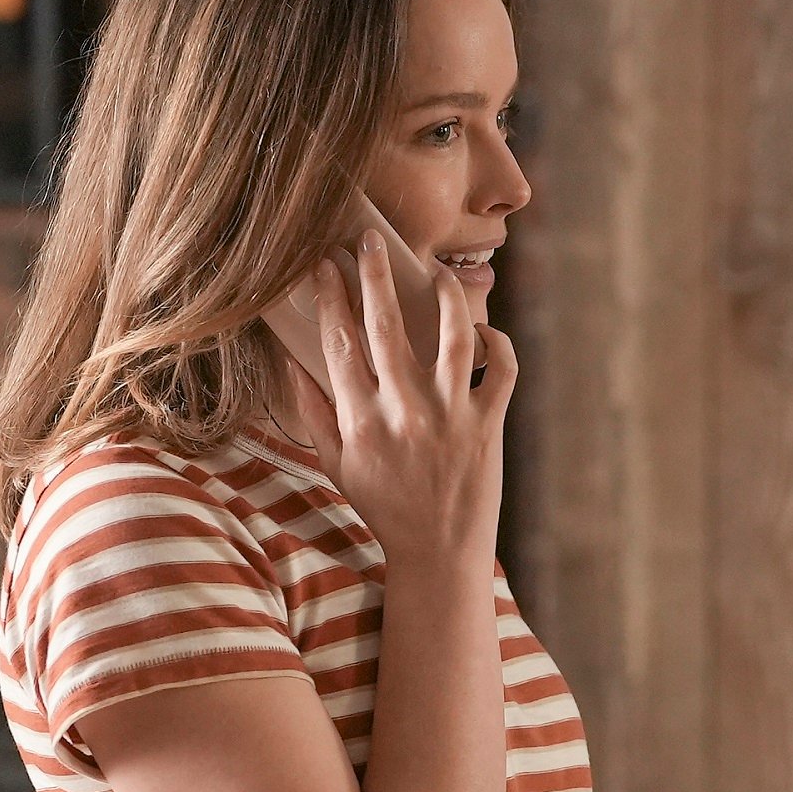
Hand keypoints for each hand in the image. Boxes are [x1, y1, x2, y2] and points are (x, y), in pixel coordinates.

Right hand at [287, 231, 516, 574]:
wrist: (440, 552)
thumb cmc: (385, 507)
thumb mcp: (336, 465)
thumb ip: (314, 414)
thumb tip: (291, 363)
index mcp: (361, 419)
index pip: (340, 342)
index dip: (331, 296)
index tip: (324, 262)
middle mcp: (404, 410)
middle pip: (386, 327)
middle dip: (375, 276)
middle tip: (369, 239)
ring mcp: (451, 415)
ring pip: (452, 337)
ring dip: (446, 297)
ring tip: (439, 272)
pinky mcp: (489, 424)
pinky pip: (501, 369)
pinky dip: (497, 343)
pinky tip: (482, 332)